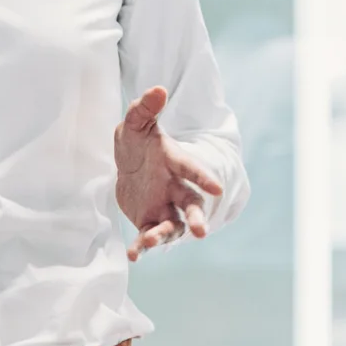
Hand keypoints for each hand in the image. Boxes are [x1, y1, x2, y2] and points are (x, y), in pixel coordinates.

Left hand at [114, 87, 224, 259]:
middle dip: (197, 216)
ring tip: (149, 241)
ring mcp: (164, 207)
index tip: (216, 188)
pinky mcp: (149, 221)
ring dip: (164, 234)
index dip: (204, 177)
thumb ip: (145, 108)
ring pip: (173, 225)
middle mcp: (175, 188)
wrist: (129, 167)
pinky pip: (149, 236)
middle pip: (191, 204)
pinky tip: (133, 255)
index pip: (192, 170)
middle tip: (201, 230)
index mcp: (175, 163)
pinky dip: (142, 247)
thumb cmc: (138, 143)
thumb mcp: (136, 123)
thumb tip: (158, 89)